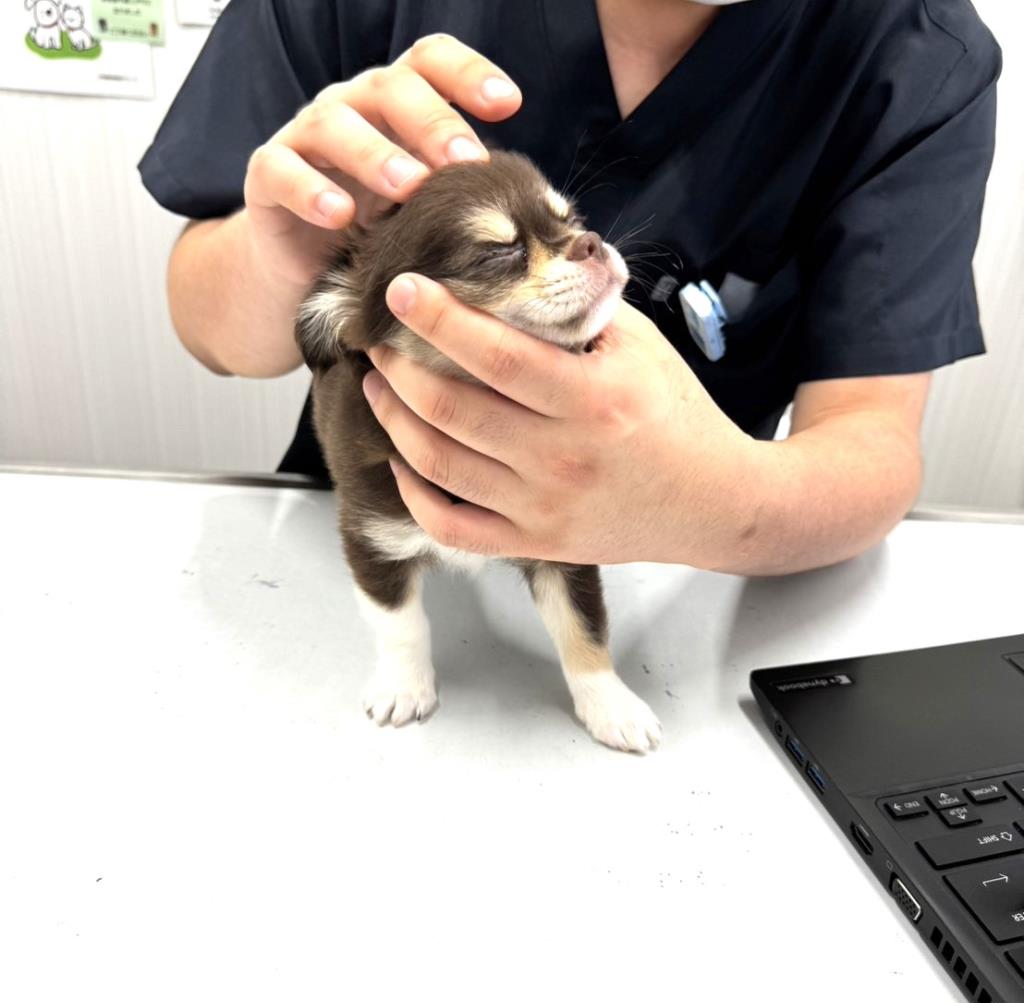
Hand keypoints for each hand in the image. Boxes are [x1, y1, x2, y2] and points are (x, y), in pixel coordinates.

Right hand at [241, 34, 520, 285]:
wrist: (305, 268)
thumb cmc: (378, 228)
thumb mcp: (426, 206)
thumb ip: (464, 191)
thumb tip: (540, 208)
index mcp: (396, 104)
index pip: (430, 63)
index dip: (468, 73)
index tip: (508, 104)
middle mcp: (352, 107)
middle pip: (391, 88)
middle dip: (434, 122)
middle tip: (467, 161)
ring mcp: (306, 136)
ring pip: (336, 123)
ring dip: (377, 154)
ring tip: (409, 187)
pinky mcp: (267, 176)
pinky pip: (281, 169)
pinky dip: (310, 190)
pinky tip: (340, 215)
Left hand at [362, 275, 759, 566]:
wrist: (713, 502)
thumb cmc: (676, 413)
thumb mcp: (642, 345)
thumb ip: (582, 307)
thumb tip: (522, 263)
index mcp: (591, 398)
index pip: (495, 353)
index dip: (438, 317)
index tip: (399, 290)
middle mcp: (561, 457)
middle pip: (450, 408)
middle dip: (398, 367)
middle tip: (377, 339)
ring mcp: (543, 508)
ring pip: (439, 464)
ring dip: (394, 419)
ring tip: (380, 386)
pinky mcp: (535, 544)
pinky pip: (452, 526)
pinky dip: (415, 494)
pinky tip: (403, 461)